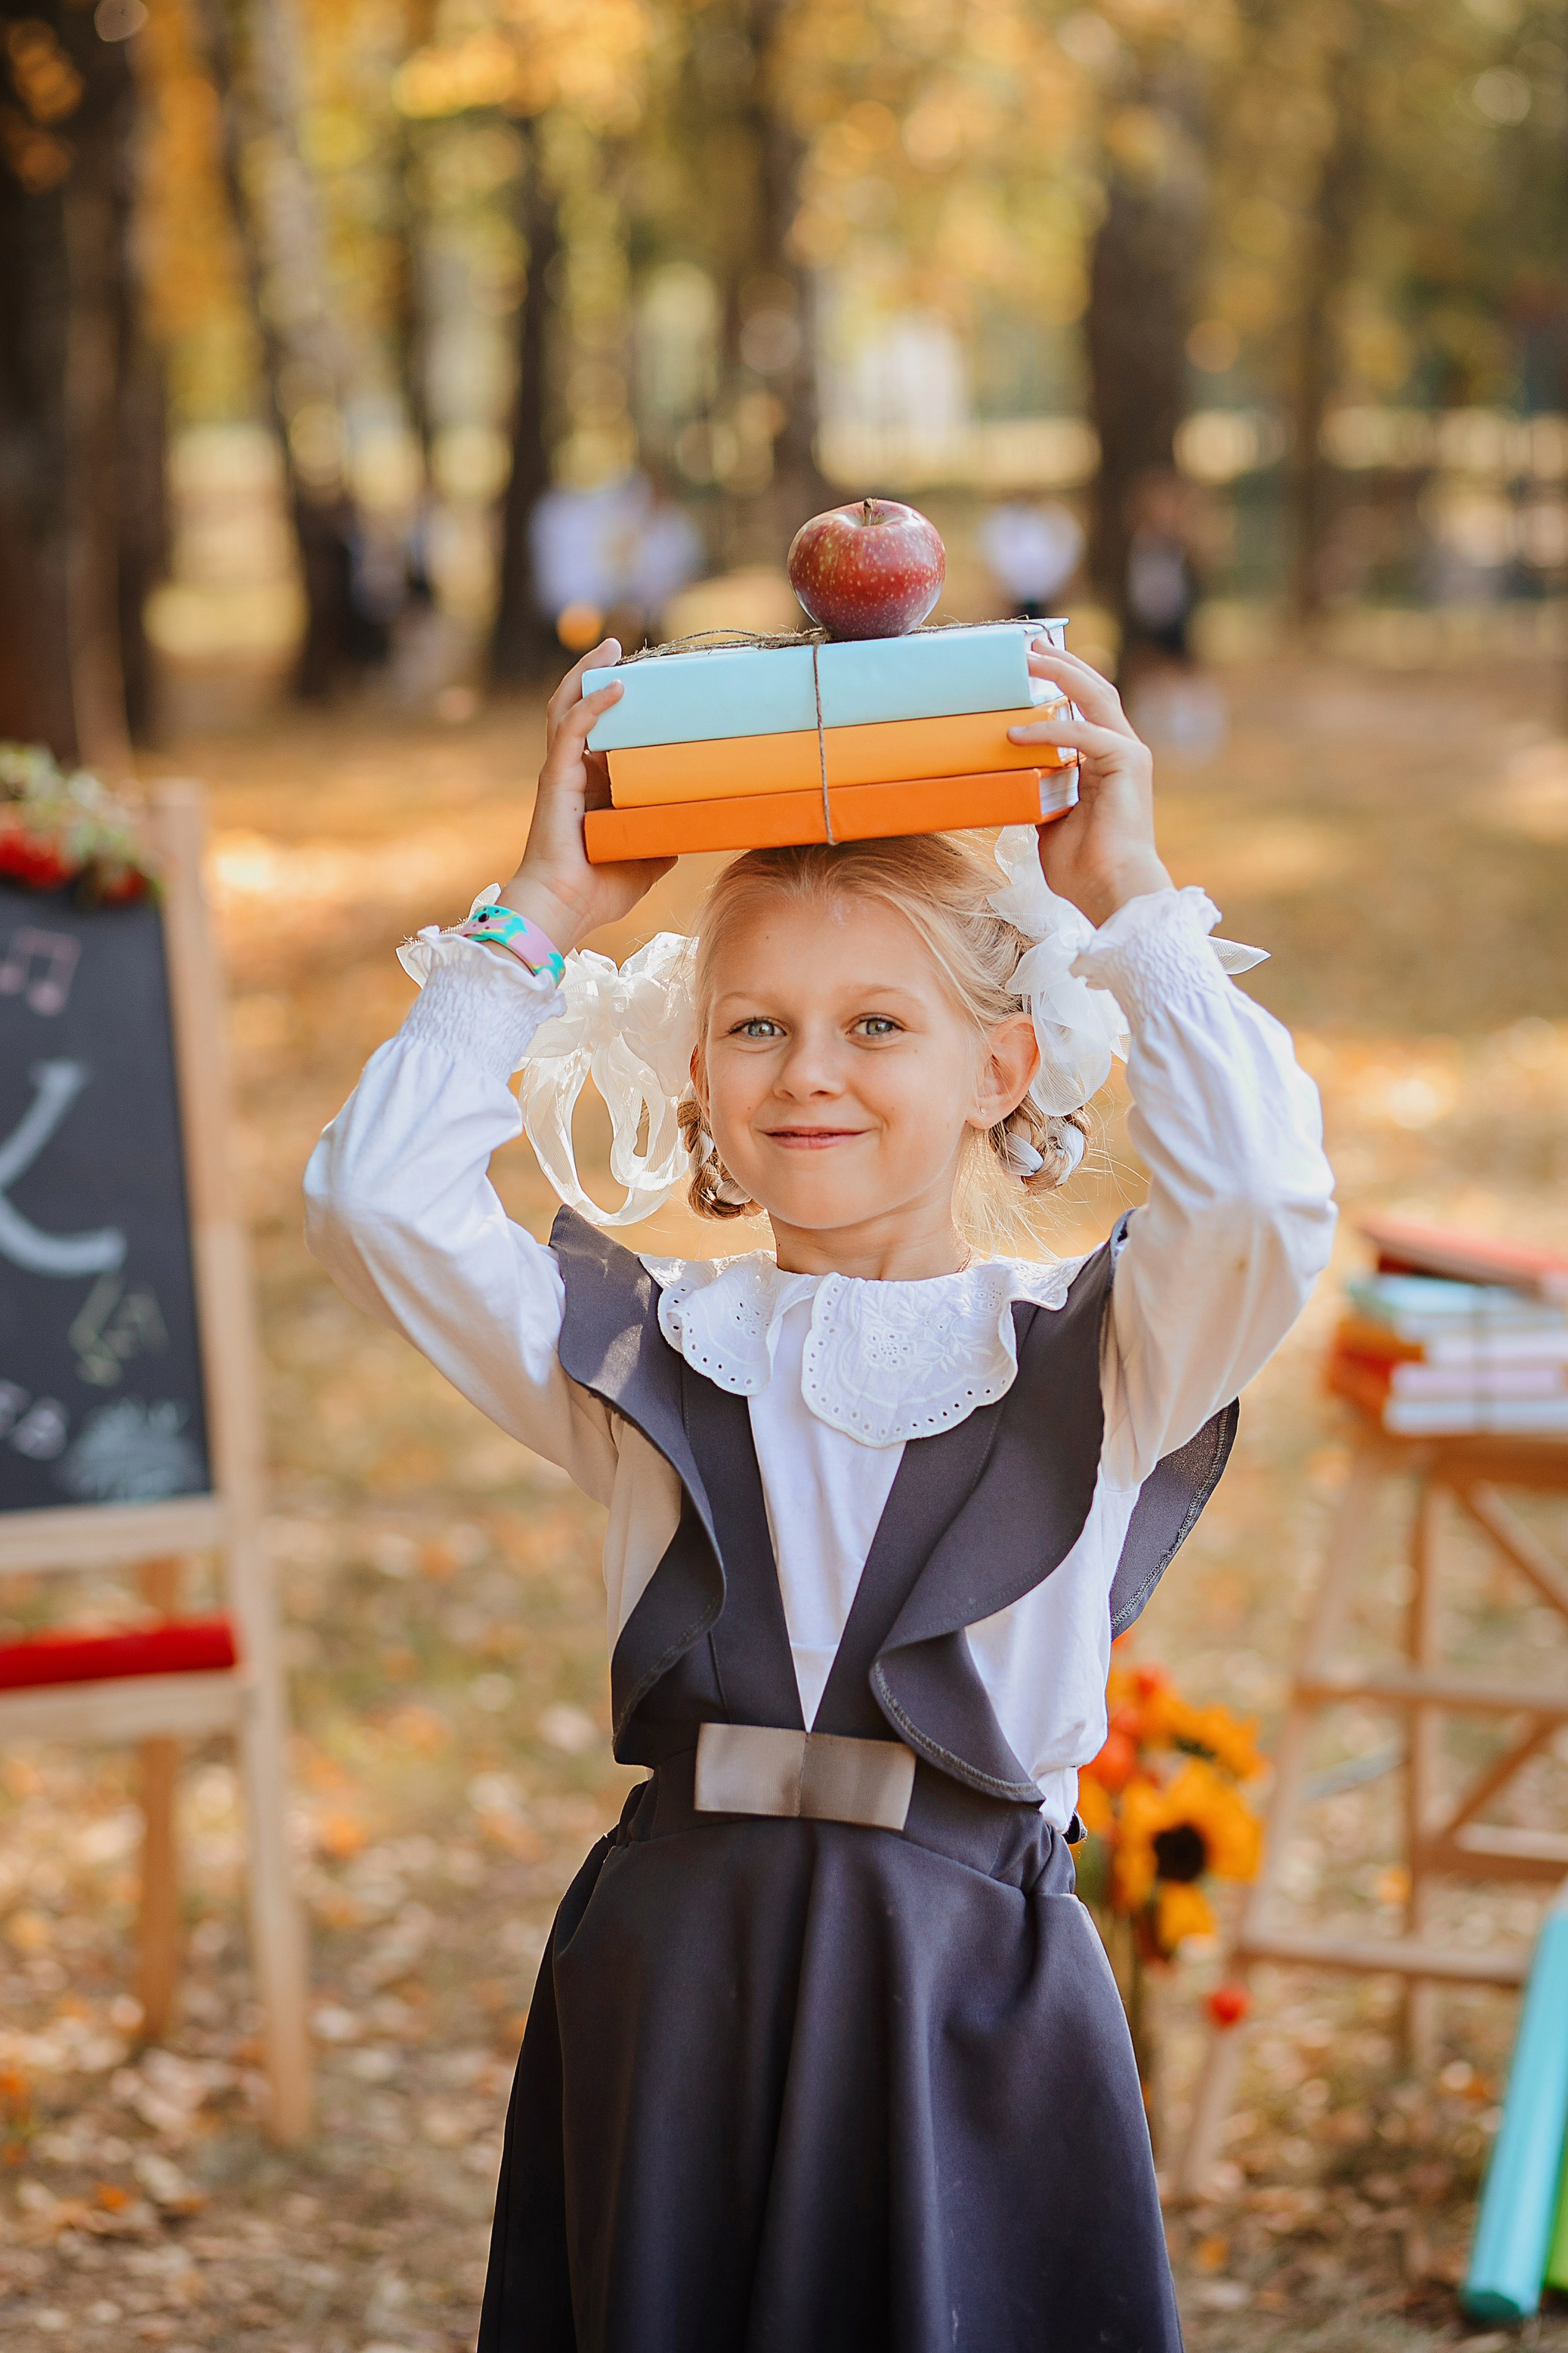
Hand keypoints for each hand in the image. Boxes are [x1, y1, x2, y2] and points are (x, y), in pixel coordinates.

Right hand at [500, 639, 674, 953]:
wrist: (564, 910)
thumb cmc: (598, 891)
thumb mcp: (647, 862)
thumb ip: (662, 840)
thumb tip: (690, 830)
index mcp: (592, 788)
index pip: (601, 732)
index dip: (616, 703)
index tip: (645, 680)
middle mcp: (574, 773)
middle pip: (579, 708)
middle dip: (596, 674)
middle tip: (621, 648)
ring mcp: (562, 773)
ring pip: (567, 707)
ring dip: (587, 673)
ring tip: (611, 648)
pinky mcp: (556, 778)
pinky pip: (571, 729)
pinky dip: (592, 703)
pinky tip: (615, 685)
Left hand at [1006, 645, 1171, 926]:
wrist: (1111, 891)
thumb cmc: (1082, 867)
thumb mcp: (1047, 821)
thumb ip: (1036, 792)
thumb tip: (1005, 780)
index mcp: (1106, 761)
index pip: (1085, 707)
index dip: (1061, 681)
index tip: (1029, 664)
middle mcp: (1121, 750)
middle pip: (1094, 689)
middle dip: (1061, 663)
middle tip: (1027, 644)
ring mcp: (1128, 754)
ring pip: (1096, 696)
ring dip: (1061, 673)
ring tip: (1028, 658)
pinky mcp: (1128, 763)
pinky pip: (1083, 735)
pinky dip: (1048, 732)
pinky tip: (1016, 734)